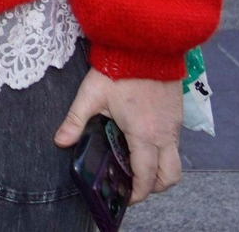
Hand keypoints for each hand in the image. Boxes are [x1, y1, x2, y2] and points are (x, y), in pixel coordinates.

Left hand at [54, 69, 182, 204]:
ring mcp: (175, 123)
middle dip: (154, 186)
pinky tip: (142, 139)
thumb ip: (75, 120)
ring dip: (160, 168)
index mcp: (144, 135)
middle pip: (170, 176)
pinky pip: (176, 142)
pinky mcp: (178, 112)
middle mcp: (165, 134)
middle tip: (133, 183)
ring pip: (175, 160)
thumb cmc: (120, 68)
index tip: (126, 196)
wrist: (145, 41)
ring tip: (136, 162)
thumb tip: (60, 141)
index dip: (137, 193)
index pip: (146, 176)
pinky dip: (163, 150)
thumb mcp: (91, 94)